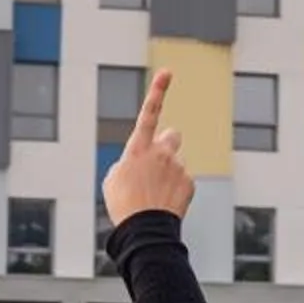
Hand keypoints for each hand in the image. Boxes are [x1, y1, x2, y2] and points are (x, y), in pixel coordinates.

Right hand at [102, 69, 193, 224]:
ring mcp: (178, 166)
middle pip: (172, 135)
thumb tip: (142, 161)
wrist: (144, 230)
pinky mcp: (190, 182)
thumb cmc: (123, 204)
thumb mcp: (113, 179)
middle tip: (158, 162)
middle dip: (167, 143)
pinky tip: (165, 203)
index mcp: (138, 148)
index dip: (158, 90)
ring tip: (155, 194)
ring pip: (176, 163)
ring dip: (169, 173)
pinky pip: (183, 181)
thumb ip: (128, 162)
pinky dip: (176, 190)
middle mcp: (161, 152)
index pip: (149, 112)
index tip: (168, 73)